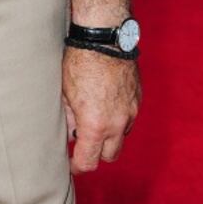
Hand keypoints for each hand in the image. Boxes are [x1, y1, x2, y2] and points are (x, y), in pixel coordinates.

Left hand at [62, 46, 140, 173]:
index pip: (88, 161)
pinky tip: (105, 102)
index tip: (71, 164)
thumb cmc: (80, 61)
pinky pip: (128, 119)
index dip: (77, 166)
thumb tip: (71, 132)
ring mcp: (130, 112)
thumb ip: (69, 118)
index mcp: (95, 125)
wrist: (105, 37)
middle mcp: (117, 123)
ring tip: (93, 117)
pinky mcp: (137, 100)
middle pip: (109, 156)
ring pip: (121, 136)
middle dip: (95, 152)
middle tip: (82, 140)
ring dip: (109, 134)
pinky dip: (117, 118)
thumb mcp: (65, 92)